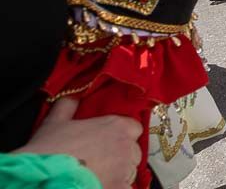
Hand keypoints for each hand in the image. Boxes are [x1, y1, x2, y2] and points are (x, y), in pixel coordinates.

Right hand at [17, 98, 140, 188]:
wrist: (42, 177)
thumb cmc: (49, 150)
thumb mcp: (55, 122)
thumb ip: (68, 105)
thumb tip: (71, 94)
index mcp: (117, 126)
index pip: (134, 128)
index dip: (122, 136)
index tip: (107, 142)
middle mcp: (127, 147)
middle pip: (134, 152)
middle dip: (121, 157)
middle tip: (99, 162)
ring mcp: (125, 171)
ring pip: (130, 172)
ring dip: (118, 174)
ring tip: (96, 176)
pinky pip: (127, 188)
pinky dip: (116, 187)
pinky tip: (100, 186)